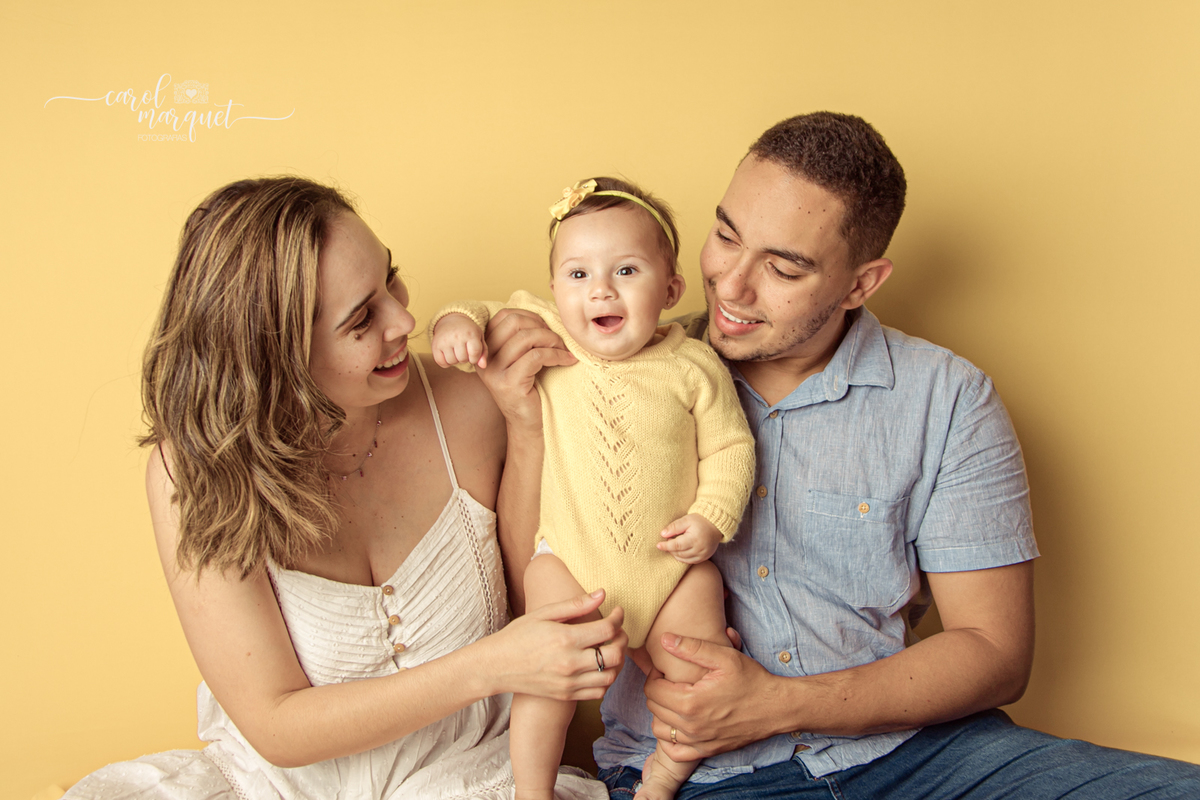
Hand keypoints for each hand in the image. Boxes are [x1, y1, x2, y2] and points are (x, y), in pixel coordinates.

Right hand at [431, 314, 487, 367]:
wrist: (451, 320)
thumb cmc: (468, 332)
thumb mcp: (479, 338)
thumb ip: (483, 353)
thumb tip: (483, 366)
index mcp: (470, 333)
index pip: (474, 354)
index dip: (474, 358)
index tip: (473, 354)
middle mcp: (456, 336)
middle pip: (463, 359)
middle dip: (465, 358)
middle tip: (463, 350)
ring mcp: (444, 340)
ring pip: (452, 361)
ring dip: (455, 360)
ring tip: (456, 351)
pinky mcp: (435, 345)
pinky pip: (441, 363)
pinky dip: (445, 362)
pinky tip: (448, 354)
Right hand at [476, 308, 575, 432]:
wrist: (530, 424)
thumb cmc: (532, 389)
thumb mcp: (523, 358)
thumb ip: (524, 337)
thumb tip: (545, 311)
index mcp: (485, 349)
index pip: (504, 316)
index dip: (530, 316)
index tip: (547, 329)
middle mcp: (485, 359)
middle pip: (513, 322)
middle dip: (541, 326)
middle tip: (558, 339)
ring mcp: (494, 372)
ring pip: (525, 338)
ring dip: (551, 340)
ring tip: (564, 349)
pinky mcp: (508, 384)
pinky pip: (535, 357)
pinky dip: (556, 355)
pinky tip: (567, 360)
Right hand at [488, 590, 627, 701]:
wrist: (496, 667)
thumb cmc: (517, 636)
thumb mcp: (543, 614)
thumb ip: (575, 604)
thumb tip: (602, 593)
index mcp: (565, 639)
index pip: (607, 629)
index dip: (618, 617)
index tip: (617, 611)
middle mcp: (570, 663)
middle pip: (615, 654)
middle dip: (623, 639)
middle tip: (617, 630)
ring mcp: (569, 683)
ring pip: (611, 676)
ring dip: (618, 661)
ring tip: (610, 648)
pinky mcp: (567, 695)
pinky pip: (599, 692)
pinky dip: (606, 679)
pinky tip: (600, 666)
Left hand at [643, 633, 782, 760]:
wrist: (776, 707)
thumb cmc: (752, 680)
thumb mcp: (723, 656)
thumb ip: (691, 647)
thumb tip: (664, 639)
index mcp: (691, 702)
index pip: (652, 690)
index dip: (655, 676)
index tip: (667, 670)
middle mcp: (691, 726)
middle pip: (654, 709)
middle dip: (658, 692)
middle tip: (671, 682)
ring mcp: (699, 741)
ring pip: (660, 730)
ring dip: (662, 714)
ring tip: (675, 700)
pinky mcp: (707, 751)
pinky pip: (675, 752)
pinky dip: (671, 739)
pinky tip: (679, 724)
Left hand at [657, 514, 722, 563]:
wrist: (715, 525)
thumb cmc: (700, 521)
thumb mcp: (686, 520)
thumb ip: (674, 527)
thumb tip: (662, 534)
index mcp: (695, 539)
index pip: (677, 545)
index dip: (666, 546)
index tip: (658, 545)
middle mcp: (699, 549)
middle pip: (679, 553)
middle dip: (670, 548)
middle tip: (669, 539)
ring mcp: (702, 555)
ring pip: (683, 559)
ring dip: (675, 553)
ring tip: (675, 543)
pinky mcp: (704, 558)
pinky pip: (689, 561)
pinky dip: (682, 557)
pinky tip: (680, 550)